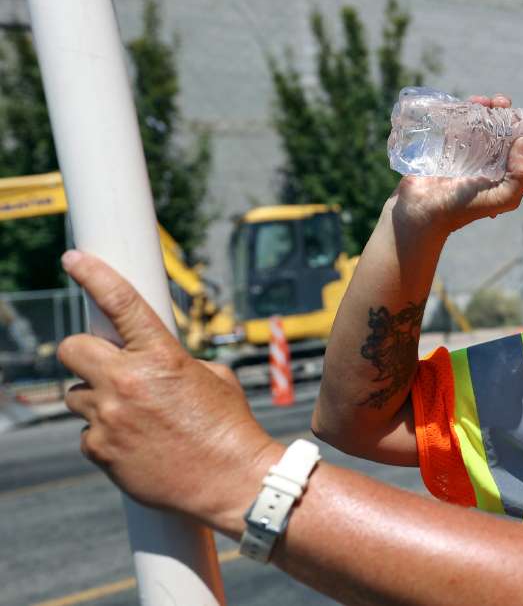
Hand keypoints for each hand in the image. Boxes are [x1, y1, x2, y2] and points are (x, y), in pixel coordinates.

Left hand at [58, 250, 282, 531]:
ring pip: (75, 395)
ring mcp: (109, 418)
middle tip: (104, 366)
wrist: (233, 482)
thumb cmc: (231, 428)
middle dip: (85, 354)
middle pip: (72, 349)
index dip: (92, 275)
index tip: (73, 259)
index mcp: (161, 356)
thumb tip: (152, 361)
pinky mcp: (100, 450)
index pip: (120, 302)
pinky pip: (86, 433)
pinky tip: (135, 444)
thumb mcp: (215, 379)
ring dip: (95, 399)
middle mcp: (127, 382)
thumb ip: (176, 361)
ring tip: (132, 416)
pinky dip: (105, 436)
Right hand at [390, 93, 522, 234]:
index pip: (516, 144)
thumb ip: (521, 176)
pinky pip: (456, 121)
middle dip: (501, 112)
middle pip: (498, 128)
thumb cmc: (463, 207)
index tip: (519, 114)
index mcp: (502, 171)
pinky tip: (465, 103)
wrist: (422, 209)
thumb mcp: (503, 197)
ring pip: (478, 121)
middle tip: (499, 102)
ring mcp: (464, 150)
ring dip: (482, 107)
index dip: (520, 127)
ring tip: (481, 100)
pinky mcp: (444, 143)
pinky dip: (461, 109)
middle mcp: (485, 159)